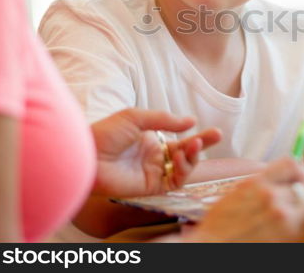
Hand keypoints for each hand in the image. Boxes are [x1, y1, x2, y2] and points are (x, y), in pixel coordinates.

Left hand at [90, 108, 221, 196]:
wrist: (86, 155)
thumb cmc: (105, 133)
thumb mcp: (135, 117)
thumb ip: (164, 119)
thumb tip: (190, 121)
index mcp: (151, 142)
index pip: (180, 141)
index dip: (196, 136)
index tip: (209, 129)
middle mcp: (154, 159)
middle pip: (186, 154)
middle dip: (203, 145)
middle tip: (217, 134)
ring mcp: (153, 173)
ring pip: (184, 169)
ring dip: (193, 156)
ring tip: (193, 144)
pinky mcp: (150, 187)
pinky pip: (174, 181)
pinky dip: (182, 170)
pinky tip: (179, 156)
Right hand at [183, 157, 303, 241]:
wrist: (213, 247)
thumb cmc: (221, 223)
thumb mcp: (239, 192)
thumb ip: (262, 182)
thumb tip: (285, 176)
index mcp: (257, 183)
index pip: (291, 164)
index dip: (298, 169)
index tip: (299, 175)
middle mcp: (271, 197)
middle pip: (302, 185)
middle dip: (301, 190)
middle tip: (296, 196)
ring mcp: (281, 218)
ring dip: (299, 208)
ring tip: (287, 214)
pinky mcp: (287, 236)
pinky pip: (300, 224)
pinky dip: (296, 223)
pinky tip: (282, 226)